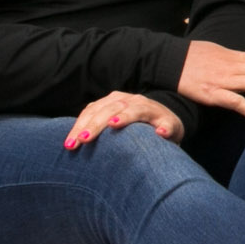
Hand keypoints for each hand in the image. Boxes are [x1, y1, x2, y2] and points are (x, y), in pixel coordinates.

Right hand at [65, 90, 181, 148]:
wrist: (158, 115)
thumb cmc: (166, 128)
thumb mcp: (174, 130)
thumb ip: (169, 129)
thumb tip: (163, 132)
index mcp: (147, 107)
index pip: (135, 110)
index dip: (124, 117)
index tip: (113, 125)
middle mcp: (129, 99)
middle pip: (109, 109)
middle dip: (95, 125)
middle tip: (82, 140)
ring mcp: (115, 99)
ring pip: (95, 109)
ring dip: (81, 126)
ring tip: (70, 144)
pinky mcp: (104, 103)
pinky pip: (89, 111)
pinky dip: (78, 124)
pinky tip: (70, 138)